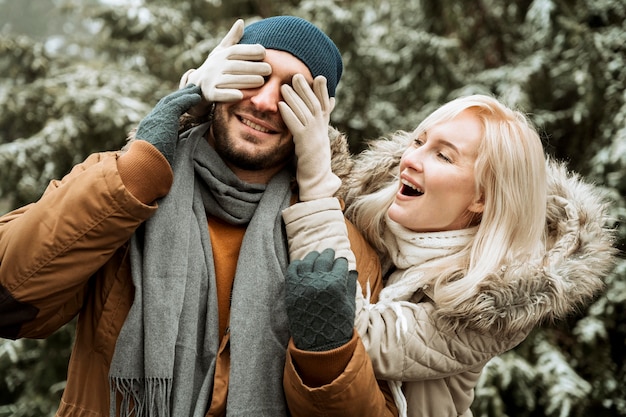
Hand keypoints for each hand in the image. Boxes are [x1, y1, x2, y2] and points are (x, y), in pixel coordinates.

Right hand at [135, 84, 201, 163]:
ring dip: (185, 95)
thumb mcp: (157, 160)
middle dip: (178, 97)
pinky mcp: (164, 118)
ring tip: (196, 90)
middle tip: (190, 91)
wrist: (142, 169)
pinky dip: (188, 99)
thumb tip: (169, 163)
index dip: (171, 109)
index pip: (160, 116)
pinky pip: (178, 104)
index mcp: (148, 132)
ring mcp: (156, 118)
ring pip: (172, 101)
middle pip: (165, 104)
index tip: (180, 105)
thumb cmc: (150, 171)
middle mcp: (150, 122)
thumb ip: (163, 155)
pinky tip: (197, 96)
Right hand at [179, 19, 270, 114]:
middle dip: (253, 67)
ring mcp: (211, 80)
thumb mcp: (221, 52)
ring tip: (261, 81)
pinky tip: (240, 96)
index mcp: (221, 55)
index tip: (264, 52)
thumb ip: (233, 39)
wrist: (197, 86)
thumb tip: (241, 22)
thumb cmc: (216, 67)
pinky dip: (229, 95)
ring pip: (230, 80)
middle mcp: (215, 66)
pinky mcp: (209, 94)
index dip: (250, 50)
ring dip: (246, 81)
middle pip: (236, 66)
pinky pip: (219, 94)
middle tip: (269, 70)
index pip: (236, 50)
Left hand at [278, 74, 340, 200]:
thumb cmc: (315, 160)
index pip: (325, 104)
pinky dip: (289, 114)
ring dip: (294, 98)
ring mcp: (314, 136)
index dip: (322, 91)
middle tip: (297, 75)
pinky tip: (281, 106)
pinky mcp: (305, 144)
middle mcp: (321, 129)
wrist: (317, 180)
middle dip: (306, 89)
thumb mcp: (319, 138)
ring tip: (284, 87)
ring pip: (304, 112)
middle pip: (314, 104)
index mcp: (323, 127)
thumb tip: (329, 105)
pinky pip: (296, 126)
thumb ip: (320, 122)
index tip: (319, 77)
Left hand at [285, 248, 356, 350]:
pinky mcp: (292, 289)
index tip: (341, 262)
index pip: (340, 263)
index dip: (341, 262)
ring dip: (314, 257)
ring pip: (308, 260)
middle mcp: (319, 281)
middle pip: (324, 258)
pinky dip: (298, 264)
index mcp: (336, 284)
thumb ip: (350, 285)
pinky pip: (293, 269)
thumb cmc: (338, 325)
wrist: (319, 344)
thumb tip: (351, 270)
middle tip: (329, 253)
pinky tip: (303, 265)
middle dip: (329, 255)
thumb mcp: (349, 305)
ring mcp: (304, 284)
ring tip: (316, 257)